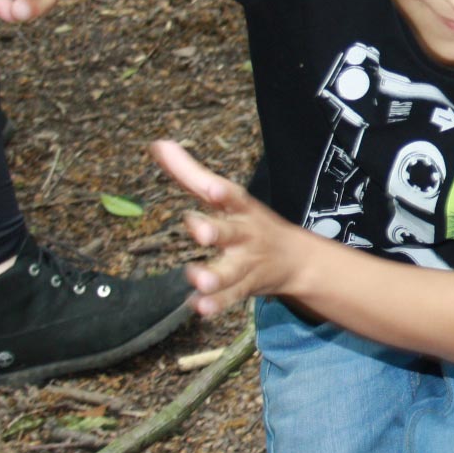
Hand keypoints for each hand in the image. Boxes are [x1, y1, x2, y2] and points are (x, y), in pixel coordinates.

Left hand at [152, 139, 306, 315]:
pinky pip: (230, 297)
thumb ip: (190, 173)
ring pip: (231, 271)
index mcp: (240, 208)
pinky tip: (199, 307)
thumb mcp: (227, 196)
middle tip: (200, 233)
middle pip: (231, 232)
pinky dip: (215, 304)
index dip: (220, 191)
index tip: (210, 187)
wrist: (296, 260)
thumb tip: (157, 144)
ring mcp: (246, 262)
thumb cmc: (250, 221)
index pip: (231, 196)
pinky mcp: (244, 287)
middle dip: (215, 232)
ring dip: (214, 276)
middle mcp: (245, 234)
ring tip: (199, 279)